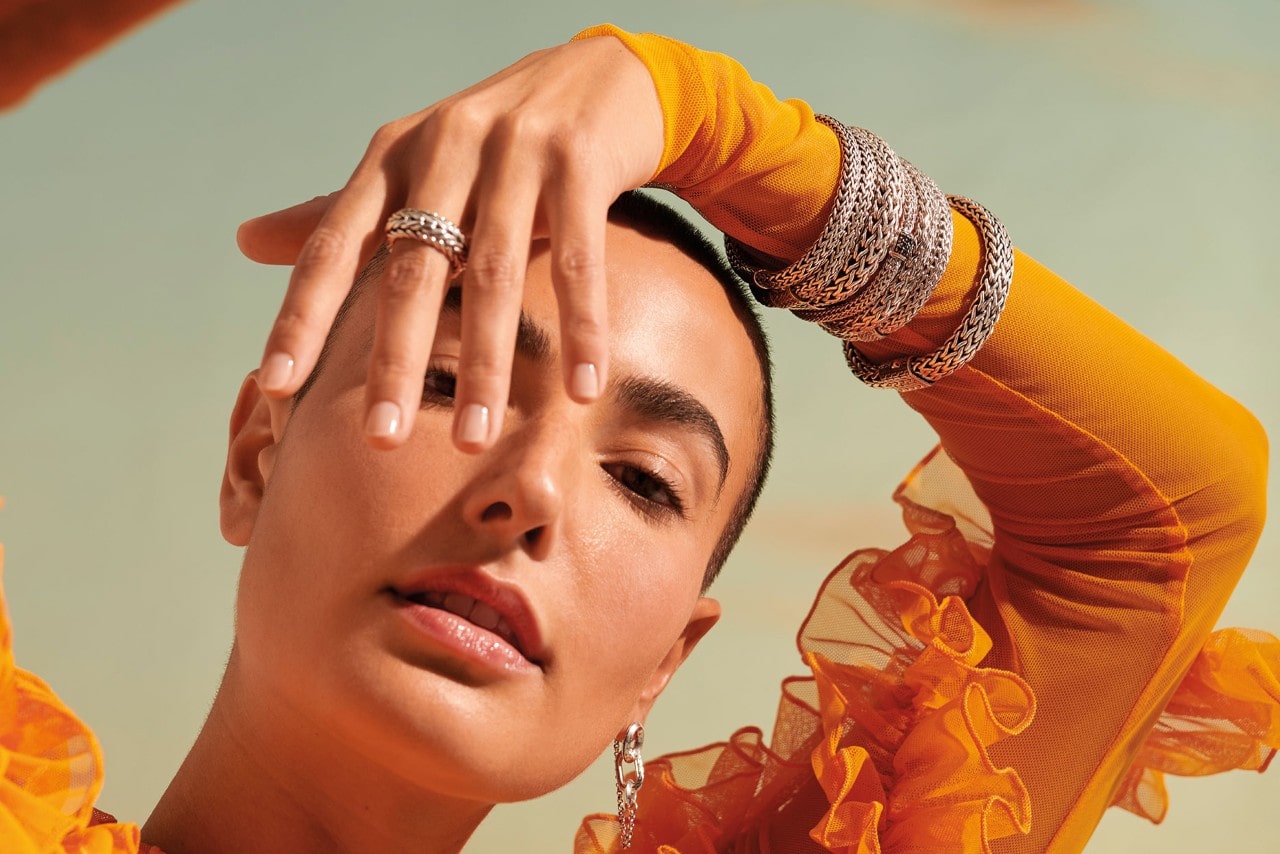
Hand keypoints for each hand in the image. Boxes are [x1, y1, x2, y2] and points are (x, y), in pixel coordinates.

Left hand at [236, 34, 663, 449]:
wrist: (598, 77)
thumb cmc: (493, 141)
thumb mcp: (412, 166)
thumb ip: (340, 212)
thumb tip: (243, 243)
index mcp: (392, 156)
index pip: (334, 244)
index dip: (302, 315)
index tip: (274, 387)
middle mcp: (444, 148)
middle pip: (412, 271)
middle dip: (395, 362)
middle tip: (381, 441)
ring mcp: (514, 152)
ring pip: (494, 276)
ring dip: (485, 364)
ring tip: (474, 440)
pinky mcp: (579, 162)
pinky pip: (580, 262)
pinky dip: (581, 330)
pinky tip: (581, 391)